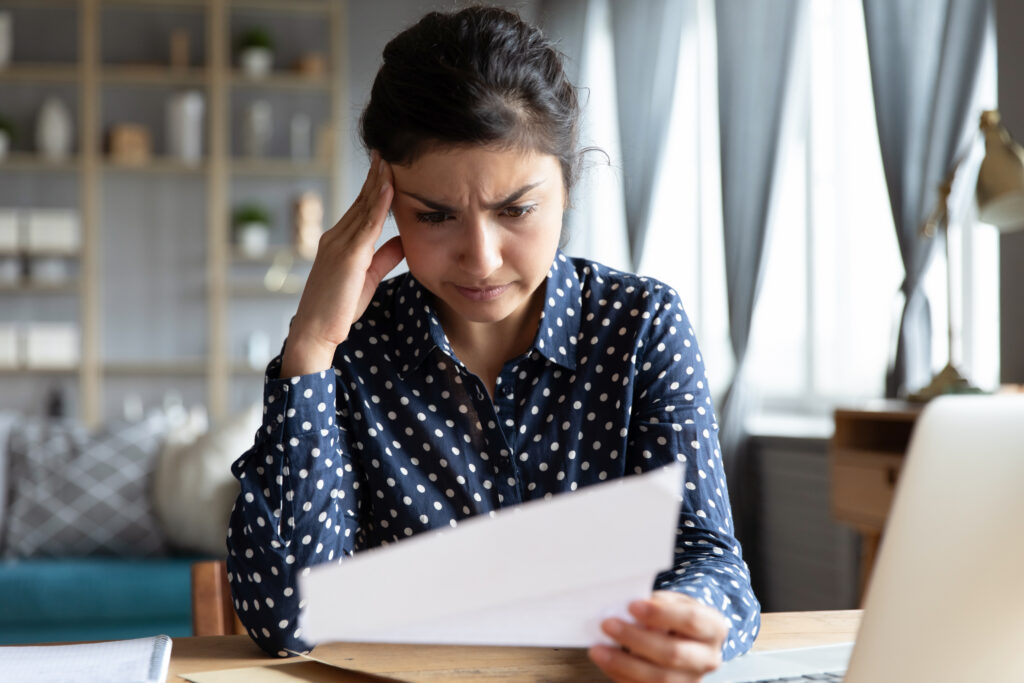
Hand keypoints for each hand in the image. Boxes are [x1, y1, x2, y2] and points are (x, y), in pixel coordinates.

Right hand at [281, 151, 403, 376]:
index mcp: (339, 242)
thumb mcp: (367, 278)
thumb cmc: (339, 309)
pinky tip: (389, 186)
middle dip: (375, 175)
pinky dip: (379, 202)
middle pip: (361, 200)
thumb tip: (403, 241)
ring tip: (390, 158)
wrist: (316, 331)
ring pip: (364, 206)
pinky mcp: (347, 255)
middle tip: (387, 150)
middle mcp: (335, 237)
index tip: (386, 165)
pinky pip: (367, 224)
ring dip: (378, 181)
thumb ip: (383, 257)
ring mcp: (339, 244)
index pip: (361, 208)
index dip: (374, 186)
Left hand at [588, 591, 729, 681]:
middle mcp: (709, 659)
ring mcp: (692, 680)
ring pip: (659, 678)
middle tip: (607, 625)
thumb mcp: (674, 601)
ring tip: (598, 650)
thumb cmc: (675, 615)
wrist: (686, 638)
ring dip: (623, 664)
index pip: (691, 620)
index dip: (660, 614)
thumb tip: (627, 612)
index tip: (631, 605)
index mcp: (714, 628)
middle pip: (673, 653)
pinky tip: (605, 662)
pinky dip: (621, 676)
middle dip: (636, 639)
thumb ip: (657, 605)